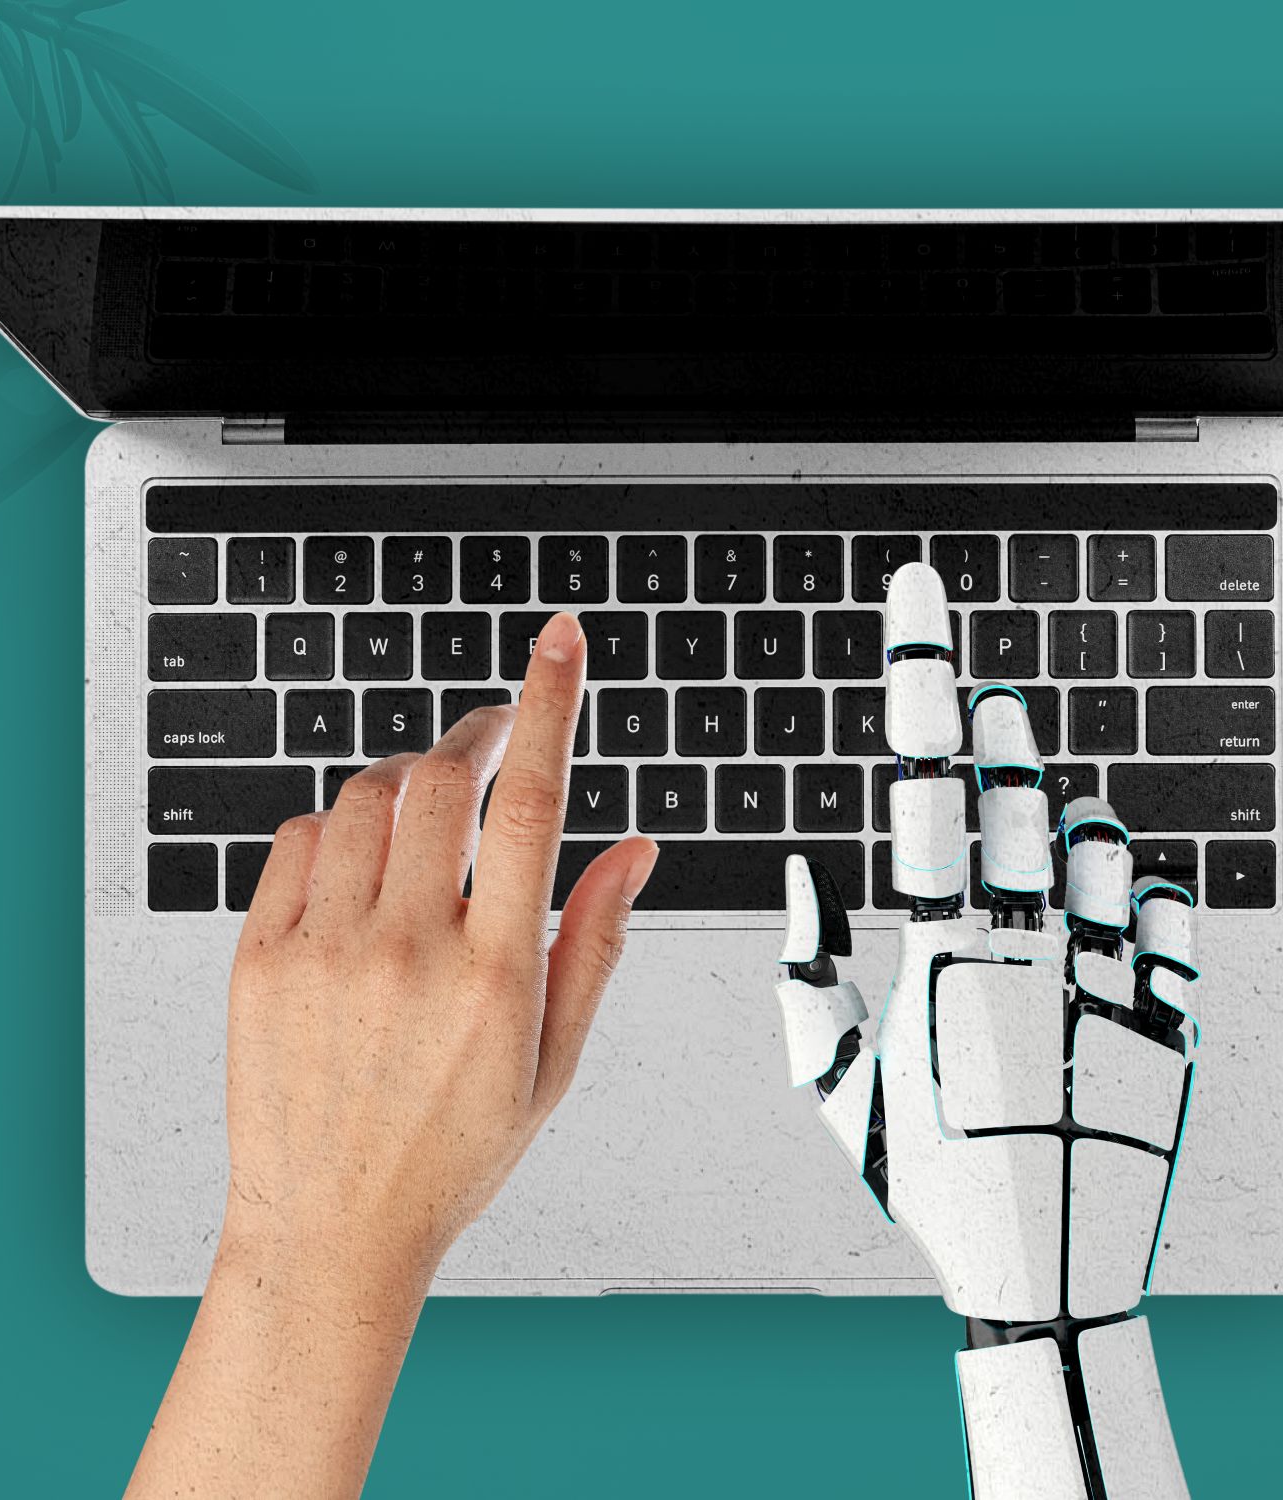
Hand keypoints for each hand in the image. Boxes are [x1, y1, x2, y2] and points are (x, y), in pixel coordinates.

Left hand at [127, 611, 656, 1499]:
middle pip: (440, 780)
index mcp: (497, 977)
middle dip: (470, 738)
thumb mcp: (550, 1066)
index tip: (558, 642)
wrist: (328, 1228)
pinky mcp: (260, 958)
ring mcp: (326, 951)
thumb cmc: (447, 1156)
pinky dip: (333, 829)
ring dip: (401, 784)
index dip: (548, 705)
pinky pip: (296, 841)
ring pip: (364, 799)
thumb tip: (636, 847)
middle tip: (485, 743)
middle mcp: (409, 951)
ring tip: (422, 823)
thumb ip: (594, 945)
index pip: (531, 803)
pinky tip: (357, 866)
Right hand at [770, 560, 1197, 1498]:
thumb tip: (807, 878)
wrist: (1050, 1285)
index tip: (921, 610)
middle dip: (996, 733)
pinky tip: (1108, 903)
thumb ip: (811, 977)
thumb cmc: (930, 1188)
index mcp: (941, 965)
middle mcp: (1033, 961)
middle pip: (1019, 798)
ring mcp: (1111, 989)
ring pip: (1096, 848)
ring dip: (1060, 815)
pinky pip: (1165, 922)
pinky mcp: (1174, 1026)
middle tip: (982, 697)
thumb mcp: (839, 1090)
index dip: (923, 687)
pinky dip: (1136, 894)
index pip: (930, 791)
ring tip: (1036, 826)